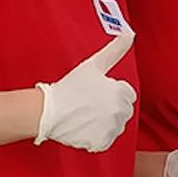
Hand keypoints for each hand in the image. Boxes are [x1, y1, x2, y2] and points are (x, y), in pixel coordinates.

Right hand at [35, 29, 136, 151]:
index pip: (127, 95)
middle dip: (109, 108)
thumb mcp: (94, 65)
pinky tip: (83, 127)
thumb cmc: (69, 87)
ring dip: (103, 123)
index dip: (110, 92)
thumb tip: (130, 33)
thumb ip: (115, 50)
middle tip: (88, 104)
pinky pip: (104, 140)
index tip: (95, 92)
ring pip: (114, 127)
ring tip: (85, 115)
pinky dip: (95, 137)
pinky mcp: (101, 142)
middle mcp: (119, 112)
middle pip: (122, 112)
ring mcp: (110, 129)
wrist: (48, 111)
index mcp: (121, 93)